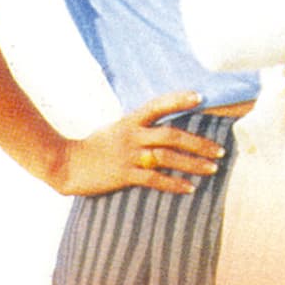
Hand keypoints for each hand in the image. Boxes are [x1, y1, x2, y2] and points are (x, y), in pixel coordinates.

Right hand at [52, 91, 223, 195]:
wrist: (64, 164)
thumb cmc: (94, 146)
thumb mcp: (116, 129)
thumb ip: (139, 127)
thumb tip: (165, 125)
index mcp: (130, 121)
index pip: (158, 105)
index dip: (178, 100)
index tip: (200, 96)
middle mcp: (132, 135)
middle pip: (171, 135)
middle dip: (199, 143)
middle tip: (220, 150)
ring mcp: (128, 155)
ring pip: (167, 157)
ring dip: (193, 164)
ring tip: (212, 169)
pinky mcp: (123, 175)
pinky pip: (154, 179)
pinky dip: (174, 184)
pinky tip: (190, 188)